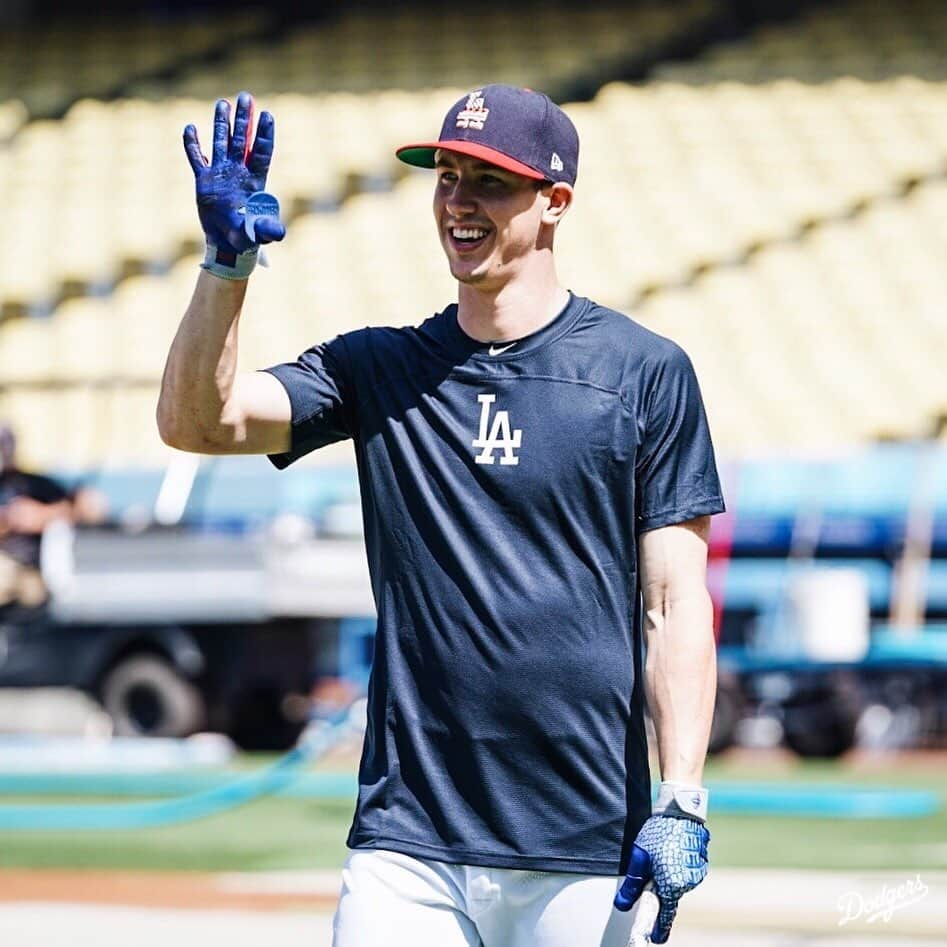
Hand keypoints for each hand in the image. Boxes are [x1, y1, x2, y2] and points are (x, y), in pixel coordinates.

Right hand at [182, 91, 284, 275]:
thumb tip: (280, 233)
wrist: (227, 244)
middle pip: (242, 140)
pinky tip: (190, 128)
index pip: (260, 153)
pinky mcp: (203, 180)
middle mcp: (238, 172)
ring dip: (222, 124)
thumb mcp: (258, 234)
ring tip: (223, 103)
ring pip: (221, 142)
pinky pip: (197, 158)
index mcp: (254, 181)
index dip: (264, 134)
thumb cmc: (246, 238)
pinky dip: (192, 144)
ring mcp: (221, 174)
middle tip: (246, 97)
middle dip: (244, 119)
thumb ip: (268, 229)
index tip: (267, 114)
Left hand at [614, 814, 708, 942]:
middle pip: (671, 895)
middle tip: (650, 874)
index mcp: (673, 885)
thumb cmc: (658, 832)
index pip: (665, 914)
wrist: (680, 809)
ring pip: (678, 882)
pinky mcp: (700, 860)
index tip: (655, 939)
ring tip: (659, 854)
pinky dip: (677, 865)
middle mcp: (689, 882)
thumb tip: (621, 906)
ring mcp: (697, 871)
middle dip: (660, 891)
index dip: (659, 928)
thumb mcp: (639, 858)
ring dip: (669, 875)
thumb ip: (632, 885)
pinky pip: (686, 870)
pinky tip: (670, 849)